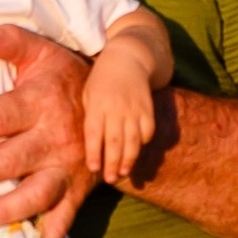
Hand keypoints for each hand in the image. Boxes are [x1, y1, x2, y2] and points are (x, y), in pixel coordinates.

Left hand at [0, 25, 89, 237]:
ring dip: (5, 213)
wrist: (119, 106)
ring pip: (36, 196)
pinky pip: (63, 223)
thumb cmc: (68, 78)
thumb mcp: (43, 51)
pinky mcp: (78, 192)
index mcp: (40, 104)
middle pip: (10, 161)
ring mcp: (68, 170)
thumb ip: (9, 42)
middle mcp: (54, 139)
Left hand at [84, 48, 158, 185]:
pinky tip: (136, 151)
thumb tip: (92, 145)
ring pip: (133, 140)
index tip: (93, 168)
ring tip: (123, 173)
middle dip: (112, 162)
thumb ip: (90, 117)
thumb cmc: (101, 79)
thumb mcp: (88, 93)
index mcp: (97, 104)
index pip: (94, 133)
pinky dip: (142, 143)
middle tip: (110, 179)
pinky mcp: (148, 109)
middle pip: (114, 140)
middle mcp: (116, 108)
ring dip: (129, 159)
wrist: (128, 58)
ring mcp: (134, 109)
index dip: (94, 152)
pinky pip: (147, 131)